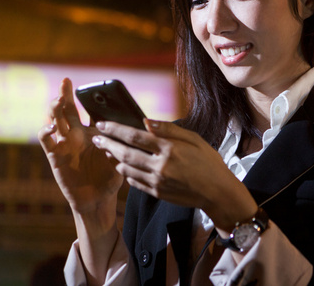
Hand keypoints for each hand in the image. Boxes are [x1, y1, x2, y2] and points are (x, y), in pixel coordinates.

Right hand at [38, 78, 123, 215]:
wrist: (99, 198)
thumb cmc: (111, 175)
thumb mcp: (120, 153)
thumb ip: (122, 139)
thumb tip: (136, 123)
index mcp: (94, 131)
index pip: (89, 109)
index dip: (89, 97)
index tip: (94, 86)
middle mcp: (77, 134)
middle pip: (68, 109)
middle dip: (66, 94)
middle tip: (67, 81)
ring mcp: (65, 143)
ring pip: (55, 120)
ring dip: (54, 109)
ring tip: (58, 101)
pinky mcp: (55, 155)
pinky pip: (47, 141)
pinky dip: (45, 132)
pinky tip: (51, 128)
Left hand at [92, 119, 257, 230]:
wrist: (217, 191)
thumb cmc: (208, 162)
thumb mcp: (194, 139)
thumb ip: (169, 129)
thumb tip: (146, 121)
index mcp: (170, 149)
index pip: (136, 136)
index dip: (116, 129)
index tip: (102, 124)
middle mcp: (161, 165)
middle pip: (125, 153)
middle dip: (107, 144)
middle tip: (96, 138)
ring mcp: (158, 181)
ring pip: (127, 169)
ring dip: (113, 159)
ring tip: (105, 150)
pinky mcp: (157, 193)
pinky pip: (134, 182)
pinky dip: (125, 173)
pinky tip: (122, 166)